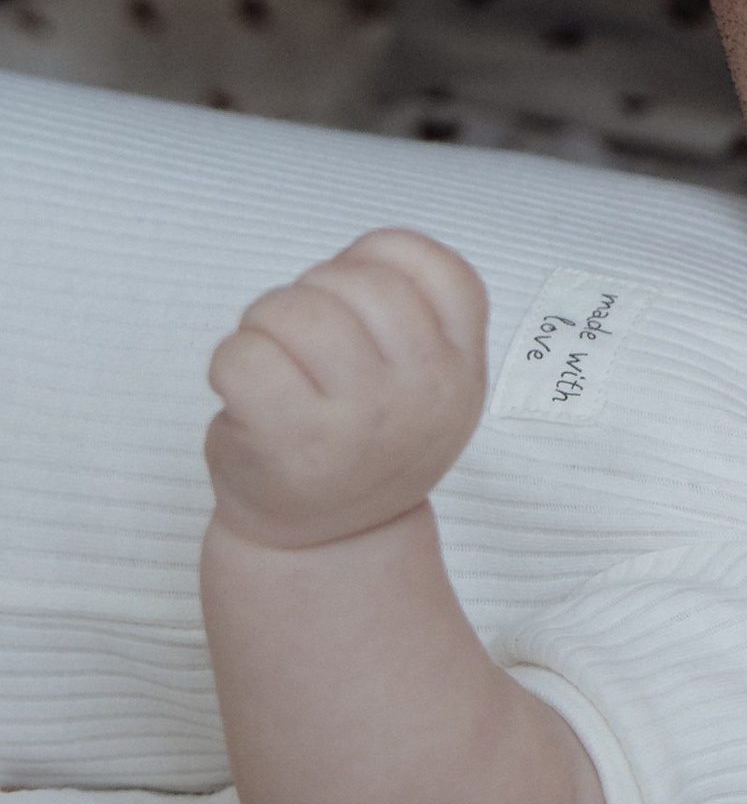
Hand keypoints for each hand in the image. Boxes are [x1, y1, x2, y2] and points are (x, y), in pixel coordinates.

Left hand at [206, 230, 487, 552]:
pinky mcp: (293, 442)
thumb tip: (357, 260)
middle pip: (356, 281)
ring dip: (264, 320)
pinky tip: (243, 389)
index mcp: (460, 370)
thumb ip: (418, 318)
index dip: (378, 259)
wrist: (325, 545)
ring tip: (271, 356)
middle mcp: (423, 393)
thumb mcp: (428, 385)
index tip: (354, 293)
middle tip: (301, 334)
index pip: (435, 267)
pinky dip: (228, 360)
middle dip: (311, 289)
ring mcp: (361, 419)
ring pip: (295, 310)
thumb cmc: (361, 441)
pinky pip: (243, 354)